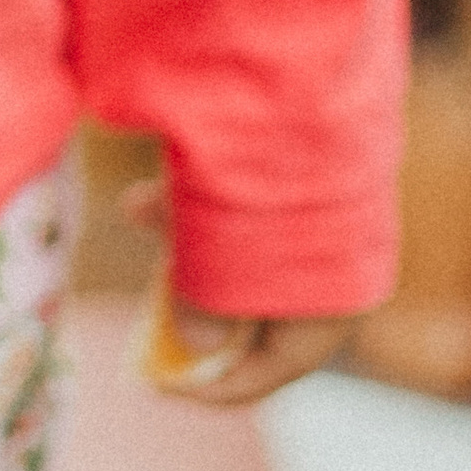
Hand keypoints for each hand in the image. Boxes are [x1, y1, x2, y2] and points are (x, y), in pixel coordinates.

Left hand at [118, 177, 367, 405]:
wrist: (304, 85)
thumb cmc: (269, 190)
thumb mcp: (222, 263)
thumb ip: (203, 309)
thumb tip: (193, 341)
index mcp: (332, 310)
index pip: (274, 371)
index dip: (214, 385)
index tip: (159, 385)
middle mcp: (332, 273)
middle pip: (254, 313)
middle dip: (191, 305)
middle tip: (145, 309)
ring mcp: (317, 224)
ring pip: (240, 253)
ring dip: (185, 242)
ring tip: (138, 208)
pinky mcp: (298, 180)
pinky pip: (241, 212)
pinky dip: (198, 207)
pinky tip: (151, 187)